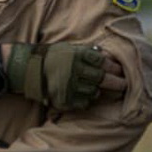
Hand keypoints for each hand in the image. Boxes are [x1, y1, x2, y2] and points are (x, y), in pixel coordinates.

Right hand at [4, 42, 125, 109]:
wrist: (27, 69)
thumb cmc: (51, 56)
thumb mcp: (69, 48)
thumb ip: (87, 53)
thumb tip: (107, 57)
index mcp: (78, 56)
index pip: (103, 62)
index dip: (114, 66)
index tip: (120, 70)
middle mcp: (75, 71)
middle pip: (103, 78)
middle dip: (117, 82)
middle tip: (124, 85)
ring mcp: (70, 86)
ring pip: (94, 92)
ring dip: (97, 90)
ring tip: (95, 88)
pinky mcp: (64, 99)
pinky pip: (83, 103)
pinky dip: (86, 100)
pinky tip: (82, 94)